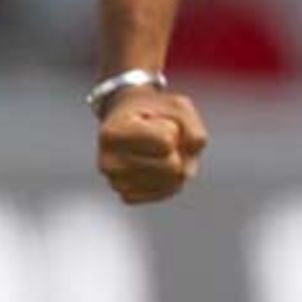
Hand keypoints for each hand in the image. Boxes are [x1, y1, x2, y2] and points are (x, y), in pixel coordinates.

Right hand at [97, 86, 208, 204]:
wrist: (129, 120)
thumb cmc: (154, 111)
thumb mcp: (176, 106)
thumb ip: (193, 129)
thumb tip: (188, 171)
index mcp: (112, 133)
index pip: (166, 142)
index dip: (172, 129)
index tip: (155, 121)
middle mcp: (108, 162)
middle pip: (172, 167)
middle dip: (177, 149)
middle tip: (159, 137)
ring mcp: (116, 182)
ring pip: (172, 183)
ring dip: (176, 164)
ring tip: (157, 149)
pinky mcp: (127, 195)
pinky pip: (166, 192)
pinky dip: (171, 179)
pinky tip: (158, 165)